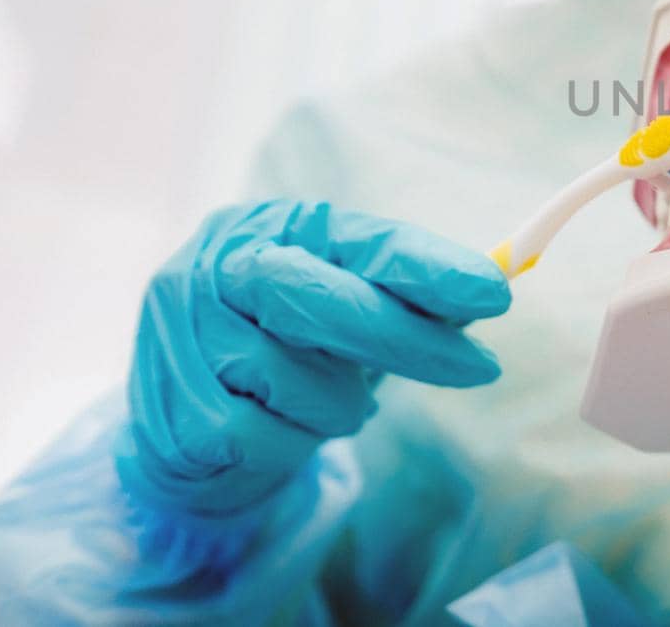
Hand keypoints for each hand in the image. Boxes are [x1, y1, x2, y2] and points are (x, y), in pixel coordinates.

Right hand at [116, 200, 509, 518]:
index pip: (364, 241)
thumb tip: (490, 291)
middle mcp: (222, 265)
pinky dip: (293, 444)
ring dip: (340, 407)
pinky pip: (268, 438)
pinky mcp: (173, 406)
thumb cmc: (289, 347)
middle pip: (326, 301)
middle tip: (482, 368)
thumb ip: (404, 295)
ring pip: (305, 384)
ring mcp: (187, 334)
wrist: (189, 419)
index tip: (495, 293)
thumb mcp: (346, 305)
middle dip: (410, 340)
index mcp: (277, 226)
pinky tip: (278, 431)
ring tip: (324, 401)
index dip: (431, 268)